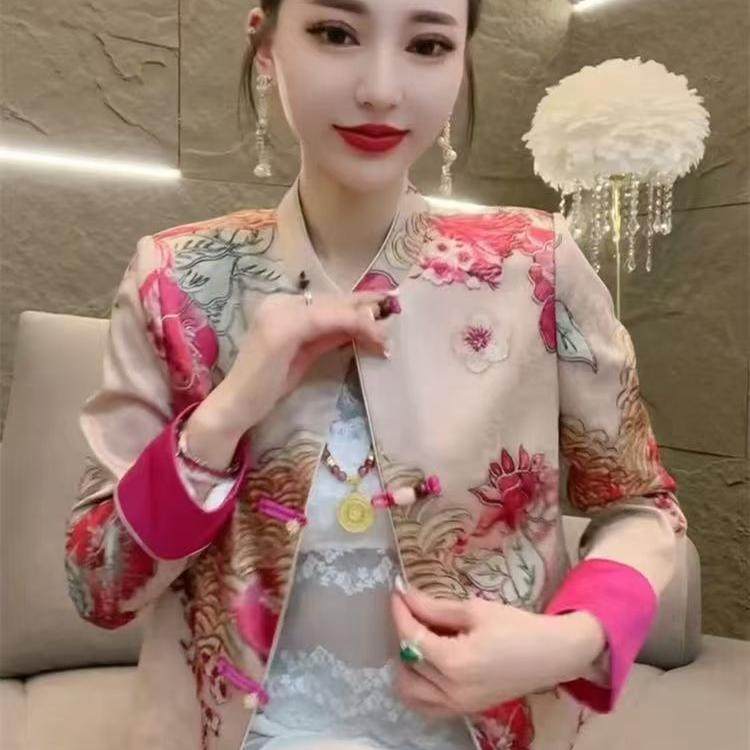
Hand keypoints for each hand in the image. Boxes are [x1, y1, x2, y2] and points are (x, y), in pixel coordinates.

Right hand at [209, 287, 398, 433]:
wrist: (236, 407)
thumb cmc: (267, 386)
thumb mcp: (305, 355)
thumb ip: (327, 337)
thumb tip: (359, 324)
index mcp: (280, 306)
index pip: (327, 301)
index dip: (357, 303)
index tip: (384, 307)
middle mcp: (278, 302)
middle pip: (334, 301)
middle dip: (367, 311)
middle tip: (393, 315)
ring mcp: (279, 312)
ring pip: (335, 309)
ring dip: (366, 322)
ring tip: (385, 338)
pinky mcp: (284, 328)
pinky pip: (329, 320)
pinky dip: (355, 327)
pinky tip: (373, 338)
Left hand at [390, 579, 606, 718]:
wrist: (553, 655)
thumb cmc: (517, 627)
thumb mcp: (475, 610)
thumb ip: (435, 608)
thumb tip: (406, 595)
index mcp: (455, 663)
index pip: (412, 637)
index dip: (400, 612)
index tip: (397, 593)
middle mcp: (452, 691)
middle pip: (408, 662)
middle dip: (403, 633)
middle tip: (409, 612)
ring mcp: (458, 706)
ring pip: (410, 691)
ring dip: (406, 664)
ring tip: (417, 638)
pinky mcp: (464, 711)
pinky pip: (426, 706)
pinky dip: (417, 686)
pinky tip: (425, 664)